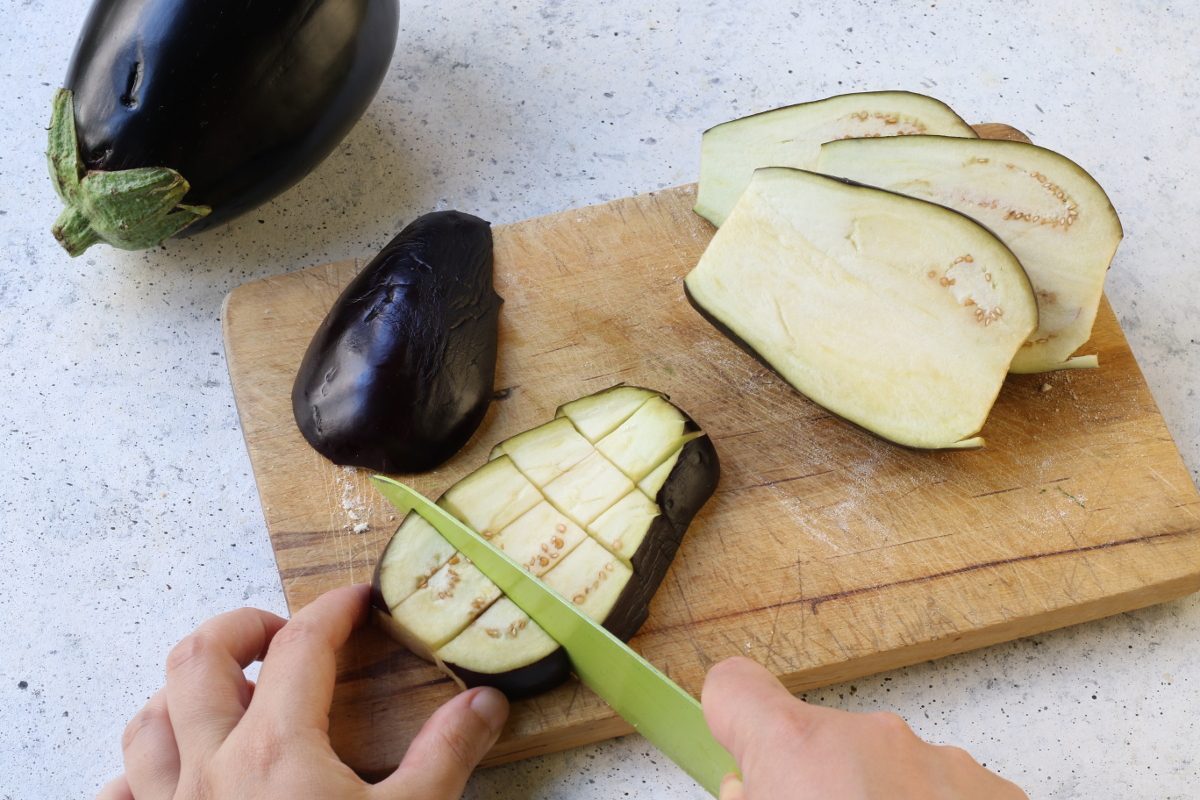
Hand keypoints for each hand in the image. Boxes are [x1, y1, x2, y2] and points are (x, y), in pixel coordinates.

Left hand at [97, 584, 507, 799]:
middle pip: (199, 659)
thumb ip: (447, 755)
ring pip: (147, 718)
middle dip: (241, 626)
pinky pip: (120, 793)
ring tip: (230, 693)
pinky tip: (172, 777)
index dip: (334, 609)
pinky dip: (140, 771)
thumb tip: (485, 702)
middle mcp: (212, 768)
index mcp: (279, 749)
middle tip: (283, 636)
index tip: (359, 600)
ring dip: (184, 690)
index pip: (303, 644)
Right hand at [702, 657, 1026, 799]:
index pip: (735, 687)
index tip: (742, 755)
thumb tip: (749, 794)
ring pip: (886, 767)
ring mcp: (941, 763)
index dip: (733, 721)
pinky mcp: (995, 793)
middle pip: (818, 741)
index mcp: (798, 749)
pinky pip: (943, 789)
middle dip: (816, 787)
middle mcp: (873, 739)